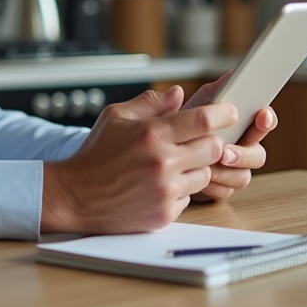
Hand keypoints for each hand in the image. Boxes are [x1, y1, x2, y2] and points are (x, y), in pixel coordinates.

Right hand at [41, 85, 237, 233]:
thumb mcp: (116, 117)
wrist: (76, 195)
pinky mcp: (165, 213)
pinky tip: (160, 185)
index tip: (230, 112)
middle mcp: (161, 162)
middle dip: (210, 142)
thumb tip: (178, 94)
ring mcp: (165, 190)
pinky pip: (189, 197)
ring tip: (173, 165)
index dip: (222, 113)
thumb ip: (150, 104)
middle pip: (213, 148)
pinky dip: (181, 191)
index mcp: (151, 134)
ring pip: (205, 174)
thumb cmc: (96, 154)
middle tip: (198, 141)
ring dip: (196, 168)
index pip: (202, 120)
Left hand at [182, 73, 275, 201]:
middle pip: (258, 155)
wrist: (155, 155)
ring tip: (205, 166)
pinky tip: (198, 178)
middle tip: (225, 151)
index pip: (263, 122)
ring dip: (224, 171)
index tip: (262, 113)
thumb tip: (231, 73)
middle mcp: (241, 149)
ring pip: (243, 176)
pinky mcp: (219, 188)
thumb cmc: (179, 127)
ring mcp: (232, 170)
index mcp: (239, 126)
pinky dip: (211, 185)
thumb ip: (215, 92)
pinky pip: (225, 191)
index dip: (266, 119)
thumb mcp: (196, 106)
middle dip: (244, 154)